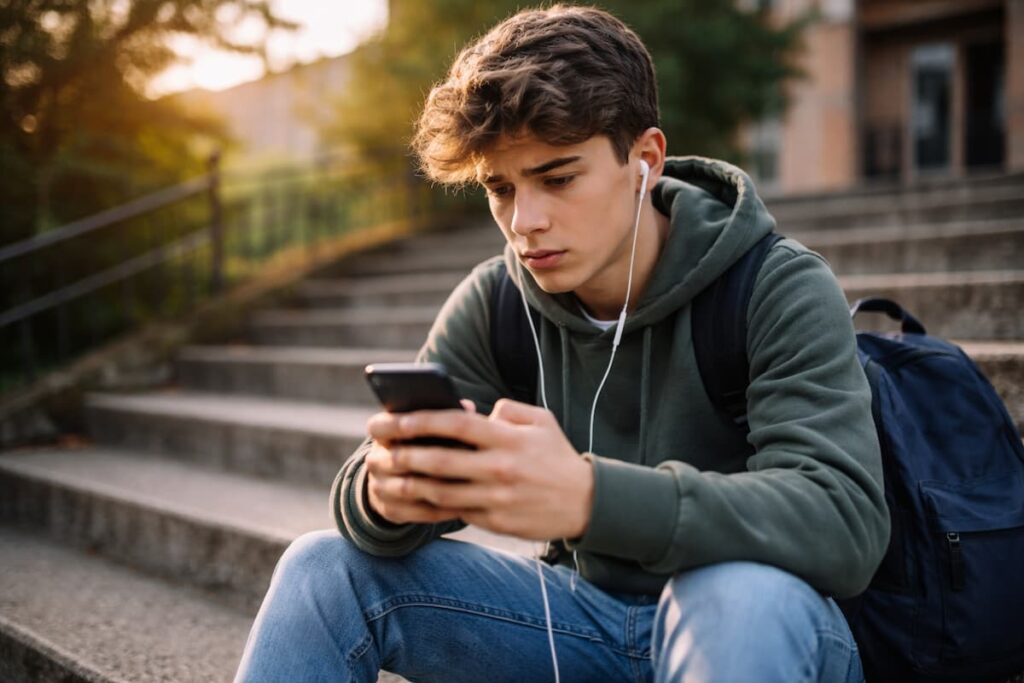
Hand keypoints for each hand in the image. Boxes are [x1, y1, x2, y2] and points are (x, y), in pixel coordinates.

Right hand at [363, 399, 475, 525]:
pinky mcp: (391, 511)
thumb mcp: (427, 429)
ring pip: (408, 487)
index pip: (379, 426)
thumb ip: (444, 416)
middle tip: (462, 458)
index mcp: (382, 435)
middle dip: (429, 458)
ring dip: (438, 486)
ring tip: (468, 484)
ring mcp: (380, 488)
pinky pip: (417, 511)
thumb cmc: (424, 445)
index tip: (420, 421)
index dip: (396, 424)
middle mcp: (376, 461)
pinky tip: (464, 504)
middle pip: (398, 459)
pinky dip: (441, 508)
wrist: (400, 481)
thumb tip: (467, 406)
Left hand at [364, 398, 593, 540]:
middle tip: (376, 446)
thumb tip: (472, 411)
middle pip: (439, 459)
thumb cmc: (557, 456)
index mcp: (508, 438)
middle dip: (401, 452)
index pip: (456, 425)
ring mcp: (495, 497)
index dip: (420, 420)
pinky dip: (422, 505)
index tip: (392, 418)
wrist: (586, 503)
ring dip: (405, 482)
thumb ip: (507, 410)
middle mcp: (499, 468)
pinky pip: (450, 512)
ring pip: (438, 490)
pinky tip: (403, 498)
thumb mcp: (542, 421)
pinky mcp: (493, 520)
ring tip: (382, 473)